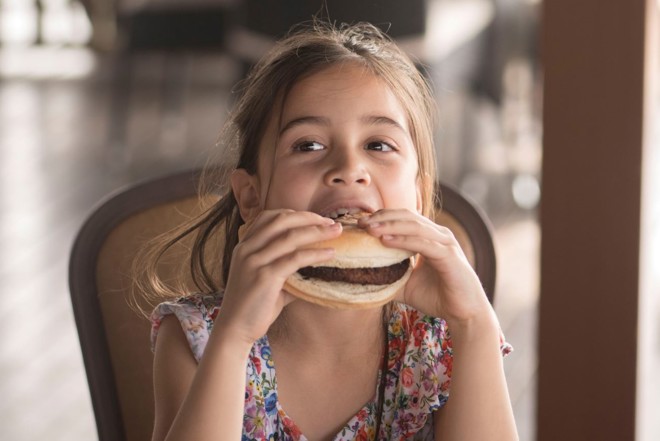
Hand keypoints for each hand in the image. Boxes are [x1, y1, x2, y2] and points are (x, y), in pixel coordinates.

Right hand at [214, 210, 341, 345]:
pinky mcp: (265, 276)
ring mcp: (254, 261)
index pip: (269, 217)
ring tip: (337, 232)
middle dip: (310, 218)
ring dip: (318, 232)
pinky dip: (316, 254)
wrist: (235, 329)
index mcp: (244, 246)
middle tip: (332, 222)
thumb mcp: (267, 280)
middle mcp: (247, 249)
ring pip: (291, 237)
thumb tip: (315, 265)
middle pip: (282, 221)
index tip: (316, 219)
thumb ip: (287, 269)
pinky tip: (330, 254)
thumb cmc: (253, 306)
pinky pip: (295, 259)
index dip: (294, 214)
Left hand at [360, 209, 492, 325]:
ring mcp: (445, 243)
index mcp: (430, 237)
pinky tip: (385, 241)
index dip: (382, 217)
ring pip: (414, 226)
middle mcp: (439, 235)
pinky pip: (422, 243)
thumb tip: (360, 279)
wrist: (464, 314)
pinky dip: (403, 240)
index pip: (403, 218)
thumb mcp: (405, 285)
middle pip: (407, 216)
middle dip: (382, 217)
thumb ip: (388, 277)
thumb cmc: (437, 298)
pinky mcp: (449, 256)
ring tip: (369, 229)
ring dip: (390, 225)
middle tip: (360, 223)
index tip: (360, 224)